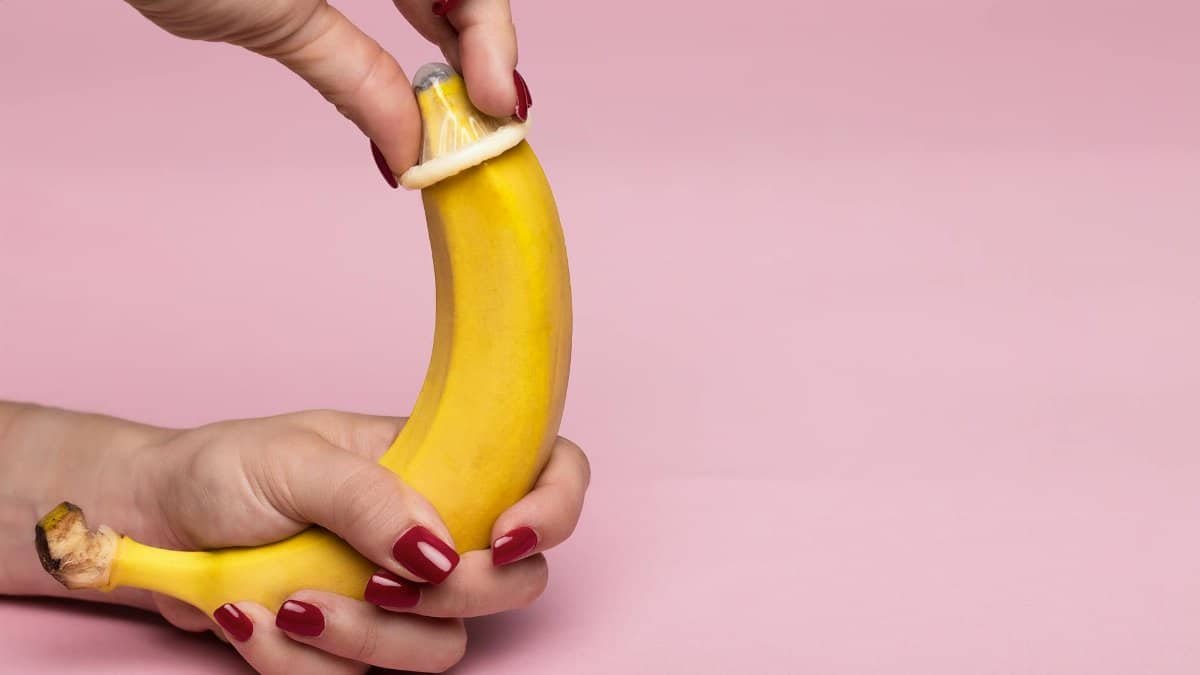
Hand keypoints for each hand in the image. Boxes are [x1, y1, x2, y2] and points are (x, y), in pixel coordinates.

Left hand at [0, 405, 588, 673]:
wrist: (151, 524)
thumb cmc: (226, 469)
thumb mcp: (295, 460)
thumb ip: (370, 498)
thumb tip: (437, 549)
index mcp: (439, 462)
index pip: (545, 470)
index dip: (552, 509)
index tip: (503, 539)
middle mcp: (432, 529)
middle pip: (514, 582)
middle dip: (460, 596)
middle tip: (388, 582)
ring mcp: (396, 593)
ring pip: (440, 648)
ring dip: (364, 638)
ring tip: (291, 602)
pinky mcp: (352, 645)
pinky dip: (298, 661)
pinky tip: (246, 619)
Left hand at [125, 0, 528, 182]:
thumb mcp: (273, 18)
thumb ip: (356, 75)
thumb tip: (409, 147)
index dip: (494, 42)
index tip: (497, 106)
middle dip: (481, 43)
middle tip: (485, 113)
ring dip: (455, 31)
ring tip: (458, 95)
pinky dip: (419, 10)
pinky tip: (425, 52)